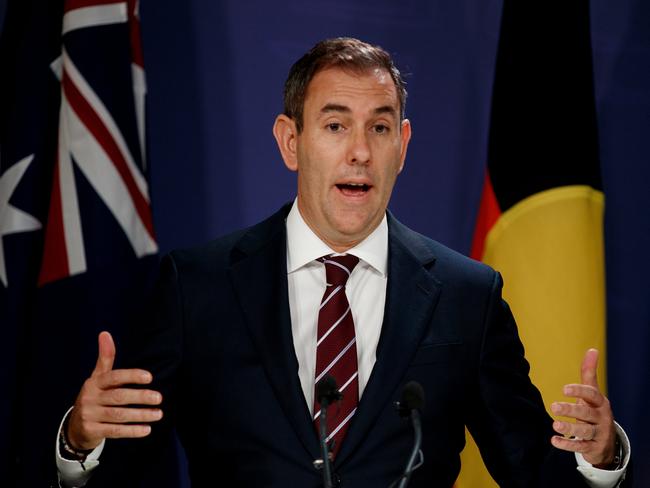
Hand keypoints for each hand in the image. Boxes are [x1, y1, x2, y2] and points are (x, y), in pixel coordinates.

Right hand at [66, 331, 163, 450]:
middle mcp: (90, 398)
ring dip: (140, 415)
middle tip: (159, 398)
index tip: (150, 377)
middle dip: (140, 397)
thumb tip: (105, 333)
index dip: (131, 376)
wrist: (75, 426)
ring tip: (158, 414)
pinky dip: (131, 431)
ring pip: (119, 416)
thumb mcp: (97, 377)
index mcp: (94, 383)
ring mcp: (90, 415)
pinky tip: (147, 429)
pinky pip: (115, 431)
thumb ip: (105, 357)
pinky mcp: (92, 431)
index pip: (114, 377)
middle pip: (118, 397)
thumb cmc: (94, 397)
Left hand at [550, 348, 616, 467]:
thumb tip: (592, 349)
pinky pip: (581, 447)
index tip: (564, 388)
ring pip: (585, 431)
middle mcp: (601, 418)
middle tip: (554, 406)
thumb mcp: (593, 393)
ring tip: (555, 425)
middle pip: (586, 413)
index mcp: (600, 402)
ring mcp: (599, 433)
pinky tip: (554, 441)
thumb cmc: (594, 411)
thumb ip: (589, 373)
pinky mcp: (593, 448)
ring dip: (570, 428)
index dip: (579, 391)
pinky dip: (568, 445)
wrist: (606, 440)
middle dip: (571, 410)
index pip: (592, 395)